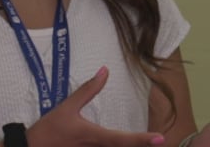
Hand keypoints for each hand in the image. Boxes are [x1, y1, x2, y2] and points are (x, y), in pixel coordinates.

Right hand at [28, 67, 165, 146]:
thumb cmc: (48, 130)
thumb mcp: (67, 107)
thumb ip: (88, 90)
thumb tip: (105, 71)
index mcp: (93, 136)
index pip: (122, 139)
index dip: (143, 140)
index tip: (161, 139)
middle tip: (160, 142)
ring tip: (147, 144)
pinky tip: (126, 145)